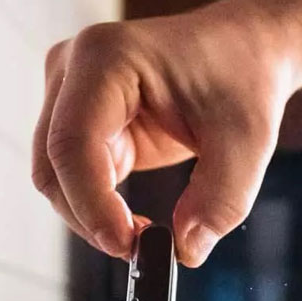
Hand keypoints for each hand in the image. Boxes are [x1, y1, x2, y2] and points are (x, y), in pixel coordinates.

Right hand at [32, 4, 298, 266]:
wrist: (245, 50)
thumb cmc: (243, 77)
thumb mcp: (248, 141)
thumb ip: (221, 199)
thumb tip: (185, 250)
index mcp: (107, 57)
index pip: (73, 142)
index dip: (91, 203)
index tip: (129, 245)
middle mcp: (74, 68)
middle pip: (53, 164)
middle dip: (90, 216)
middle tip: (140, 250)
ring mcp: (70, 92)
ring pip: (56, 176)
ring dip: (92, 215)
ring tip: (145, 234)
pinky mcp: (80, 118)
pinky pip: (74, 176)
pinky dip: (99, 205)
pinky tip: (136, 220)